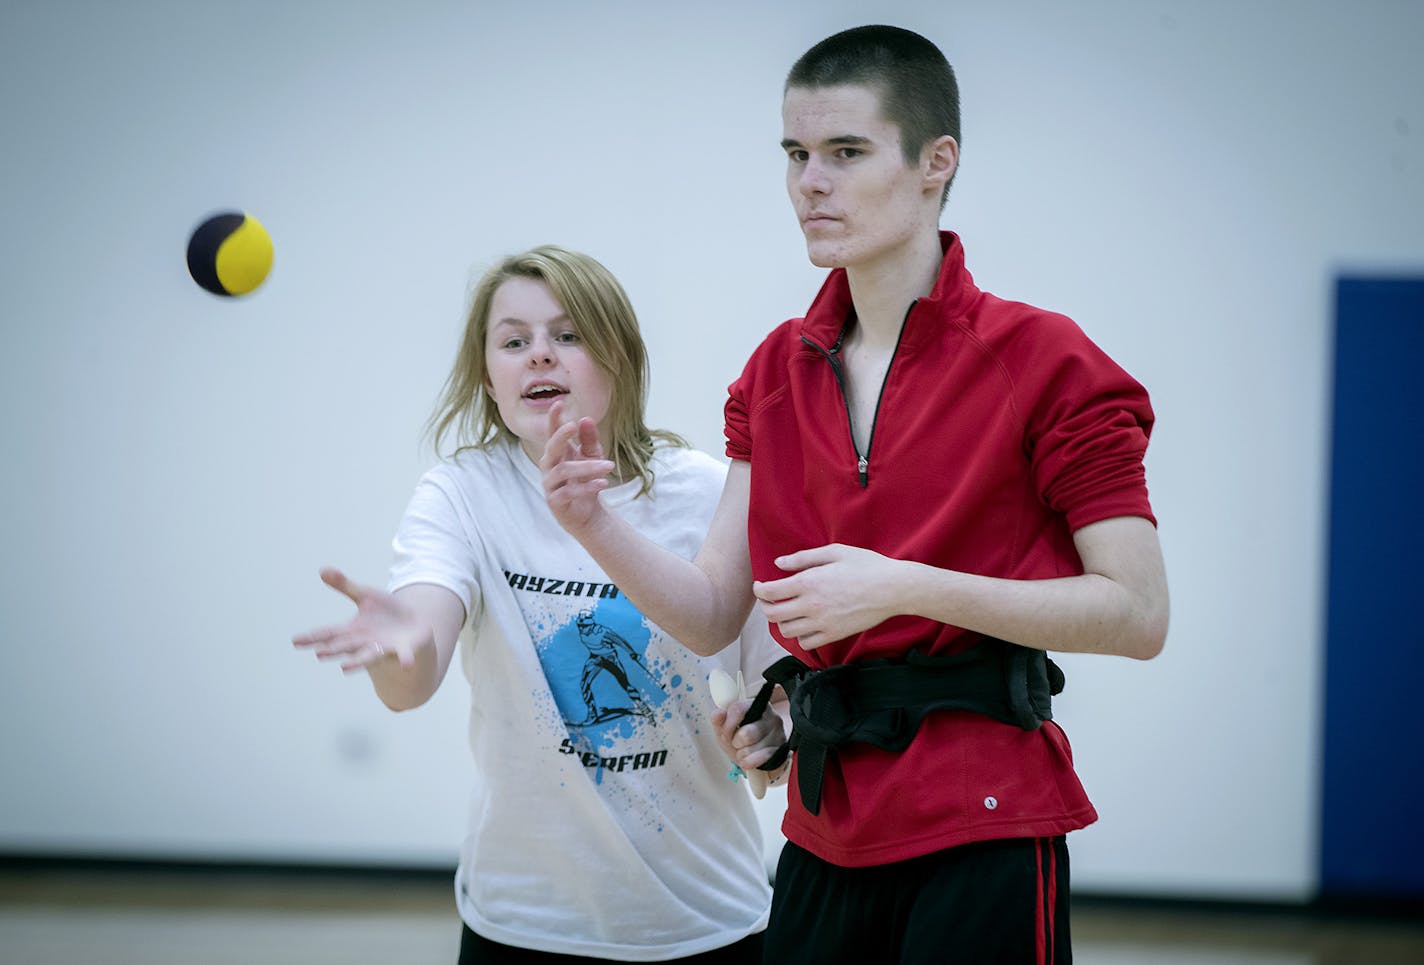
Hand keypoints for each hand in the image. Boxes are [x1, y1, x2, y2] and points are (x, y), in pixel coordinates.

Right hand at [292, 568, 431, 672]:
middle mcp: (365, 642)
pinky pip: (404, 655)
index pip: (329, 633)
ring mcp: (384, 647)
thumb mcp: (365, 595)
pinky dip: (404, 659)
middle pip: (346, 646)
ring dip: (358, 663)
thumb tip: (322, 570)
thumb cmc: (385, 611)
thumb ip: (345, 586)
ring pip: (369, 655)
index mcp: (353, 630)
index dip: (313, 637)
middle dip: (333, 650)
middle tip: (319, 654)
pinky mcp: (403, 649)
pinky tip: (406, 665)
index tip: (294, 641)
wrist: (414, 623)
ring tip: (344, 669)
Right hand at [540, 400, 615, 534]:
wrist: (587, 513)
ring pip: (564, 470)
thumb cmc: (586, 480)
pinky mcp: (555, 501)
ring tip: (609, 466)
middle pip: (551, 448)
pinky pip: (568, 492)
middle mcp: (549, 466)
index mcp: (557, 452)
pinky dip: (587, 487)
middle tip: (574, 425)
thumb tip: (586, 418)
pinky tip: (602, 483)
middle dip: (561, 435)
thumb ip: (589, 439)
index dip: (553, 419)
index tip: (558, 402)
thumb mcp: (592, 457)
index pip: (552, 433)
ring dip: (587, 467)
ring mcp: (550, 484)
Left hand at [712, 695, 787, 773]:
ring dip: (741, 754)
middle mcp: (771, 717)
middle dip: (735, 743)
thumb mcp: (726, 728)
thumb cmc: (741, 740)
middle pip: (745, 733)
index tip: (725, 732)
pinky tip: (748, 759)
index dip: (728, 726)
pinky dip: (749, 762)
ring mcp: (778, 734)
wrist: (756, 759)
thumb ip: (719, 720)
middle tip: (736, 743)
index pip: (738, 710)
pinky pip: (760, 759)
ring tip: (744, 751)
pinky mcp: (781, 751)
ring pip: (751, 748)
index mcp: (756, 706)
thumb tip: (718, 713)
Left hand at [752, 544, 904, 649]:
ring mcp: (822, 623)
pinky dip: (799, 635)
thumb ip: (803, 558)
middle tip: (770, 599)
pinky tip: (804, 624)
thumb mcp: (834, 552)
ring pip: (786, 631)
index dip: (759, 590)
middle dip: (766, 606)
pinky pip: (806, 643)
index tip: (760, 586)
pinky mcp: (834, 635)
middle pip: (773, 614)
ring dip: (781, 622)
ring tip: (787, 611)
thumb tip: (778, 563)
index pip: (769, 592)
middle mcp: (811, 605)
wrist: (892, 589)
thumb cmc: (865, 565)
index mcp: (809, 582)